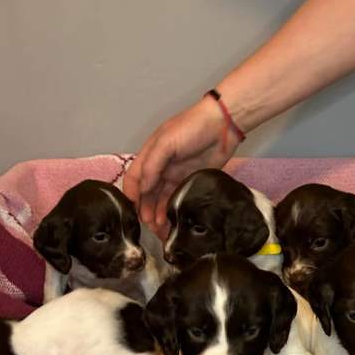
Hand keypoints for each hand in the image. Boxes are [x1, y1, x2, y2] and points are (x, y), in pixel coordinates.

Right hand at [124, 98, 238, 234]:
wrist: (223, 125)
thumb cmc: (192, 127)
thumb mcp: (166, 142)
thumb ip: (152, 165)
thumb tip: (143, 189)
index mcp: (150, 155)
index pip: (133, 178)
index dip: (130, 195)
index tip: (131, 211)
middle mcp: (160, 167)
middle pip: (146, 193)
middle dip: (144, 209)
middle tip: (147, 225)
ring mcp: (176, 176)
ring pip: (161, 199)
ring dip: (157, 213)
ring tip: (159, 229)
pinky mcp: (191, 182)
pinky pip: (178, 199)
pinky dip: (172, 211)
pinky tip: (171, 222)